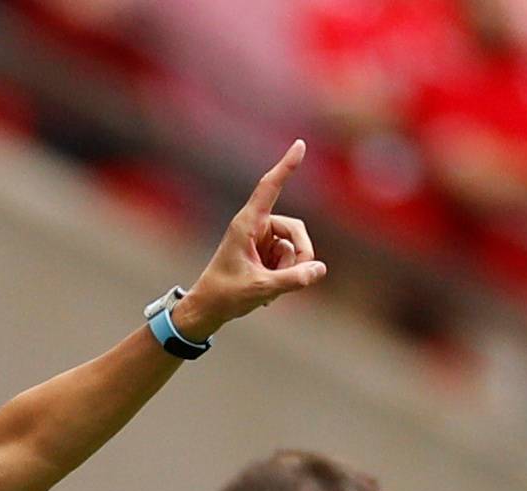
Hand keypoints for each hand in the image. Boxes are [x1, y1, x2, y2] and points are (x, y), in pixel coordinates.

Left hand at [174, 142, 325, 338]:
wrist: (207, 309)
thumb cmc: (225, 296)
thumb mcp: (260, 289)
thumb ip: (292, 280)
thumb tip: (320, 269)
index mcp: (247, 224)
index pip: (269, 187)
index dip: (286, 166)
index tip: (299, 144)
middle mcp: (255, 226)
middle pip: (295, 229)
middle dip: (302, 253)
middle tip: (300, 278)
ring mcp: (261, 239)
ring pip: (293, 247)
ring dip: (289, 270)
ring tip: (270, 290)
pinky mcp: (264, 252)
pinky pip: (288, 259)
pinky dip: (284, 275)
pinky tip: (268, 291)